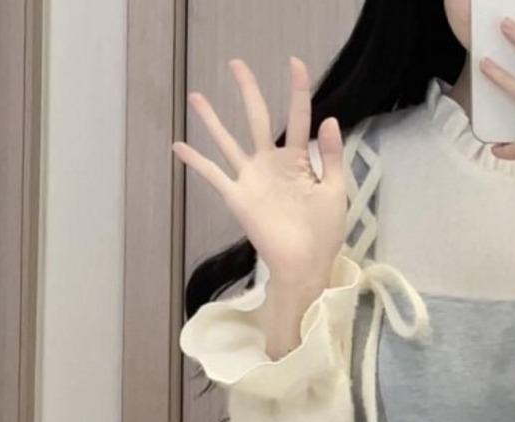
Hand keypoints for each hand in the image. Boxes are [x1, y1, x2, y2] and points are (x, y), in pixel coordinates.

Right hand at [172, 57, 345, 288]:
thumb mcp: (335, 191)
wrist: (306, 266)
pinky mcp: (238, 198)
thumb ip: (333, 156)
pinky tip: (178, 146)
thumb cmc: (324, 233)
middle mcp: (272, 164)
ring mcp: (252, 179)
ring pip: (229, 141)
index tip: (296, 63)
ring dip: (212, 120)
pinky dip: (196, 161)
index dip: (298, 90)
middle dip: (248, 90)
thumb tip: (329, 118)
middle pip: (258, 118)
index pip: (299, 118)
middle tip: (236, 63)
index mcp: (299, 161)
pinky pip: (213, 175)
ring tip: (195, 96)